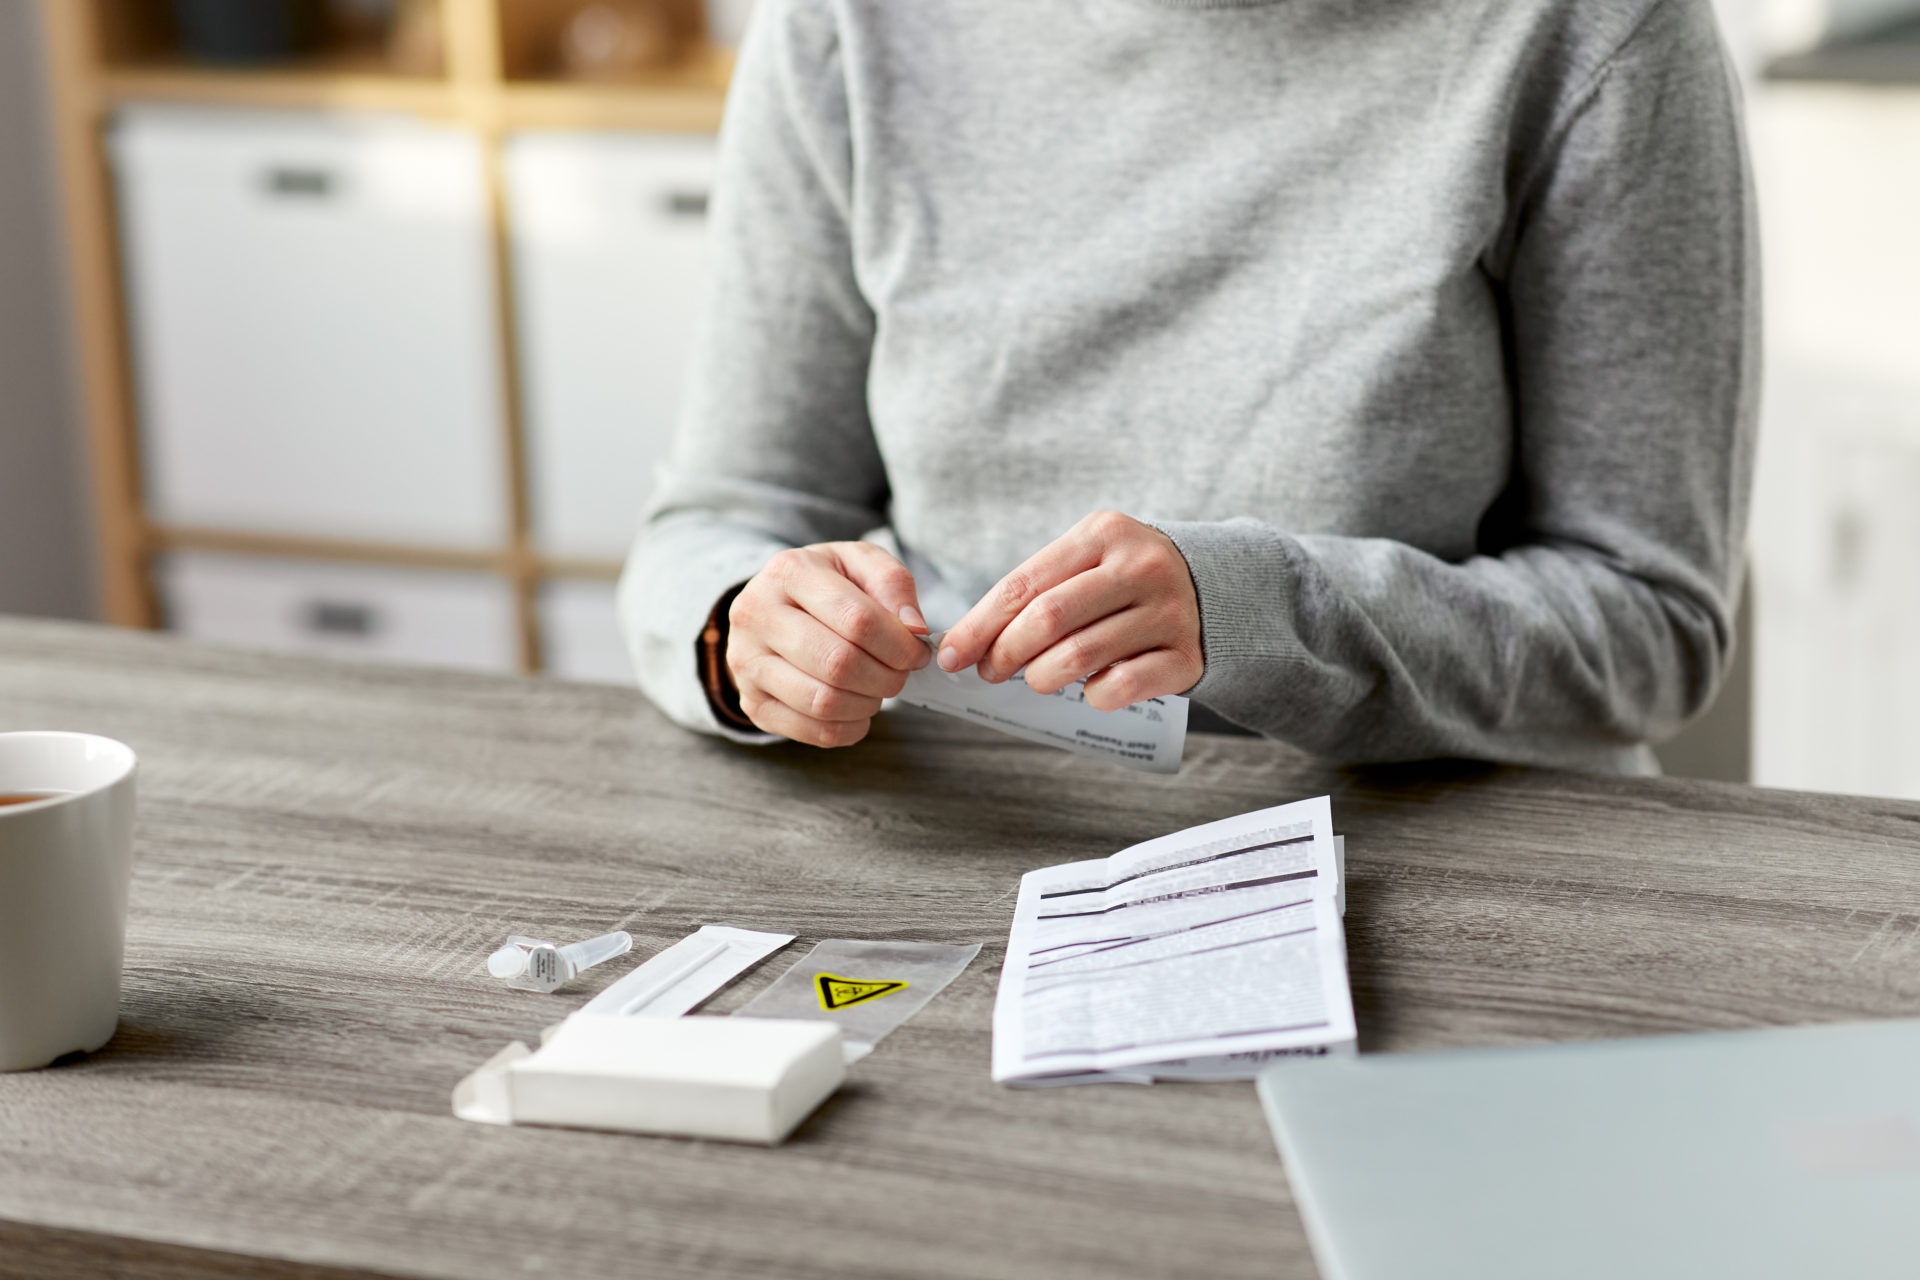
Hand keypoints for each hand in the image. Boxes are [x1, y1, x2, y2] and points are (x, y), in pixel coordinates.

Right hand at [726, 542, 930, 746]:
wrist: (770, 607)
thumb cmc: (823, 585)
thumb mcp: (859, 563)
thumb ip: (893, 584)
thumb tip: (913, 628)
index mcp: (789, 572)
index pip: (857, 619)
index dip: (900, 644)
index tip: (918, 652)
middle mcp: (757, 615)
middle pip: (839, 664)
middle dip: (887, 677)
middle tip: (900, 673)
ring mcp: (748, 663)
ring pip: (824, 702)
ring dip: (868, 704)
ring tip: (877, 689)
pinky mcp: (752, 702)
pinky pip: (812, 731)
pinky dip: (848, 728)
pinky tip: (858, 710)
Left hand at [937, 511, 1202, 710]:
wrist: (1219, 589)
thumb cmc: (1126, 581)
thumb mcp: (1088, 562)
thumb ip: (1038, 591)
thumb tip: (969, 642)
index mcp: (1103, 533)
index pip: (1024, 584)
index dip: (980, 625)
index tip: (953, 655)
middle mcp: (1140, 567)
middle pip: (1049, 618)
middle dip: (1005, 653)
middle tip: (989, 672)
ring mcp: (1168, 611)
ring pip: (1081, 656)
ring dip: (1042, 677)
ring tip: (1036, 680)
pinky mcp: (1186, 657)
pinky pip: (1120, 687)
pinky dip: (1092, 695)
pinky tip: (1090, 688)